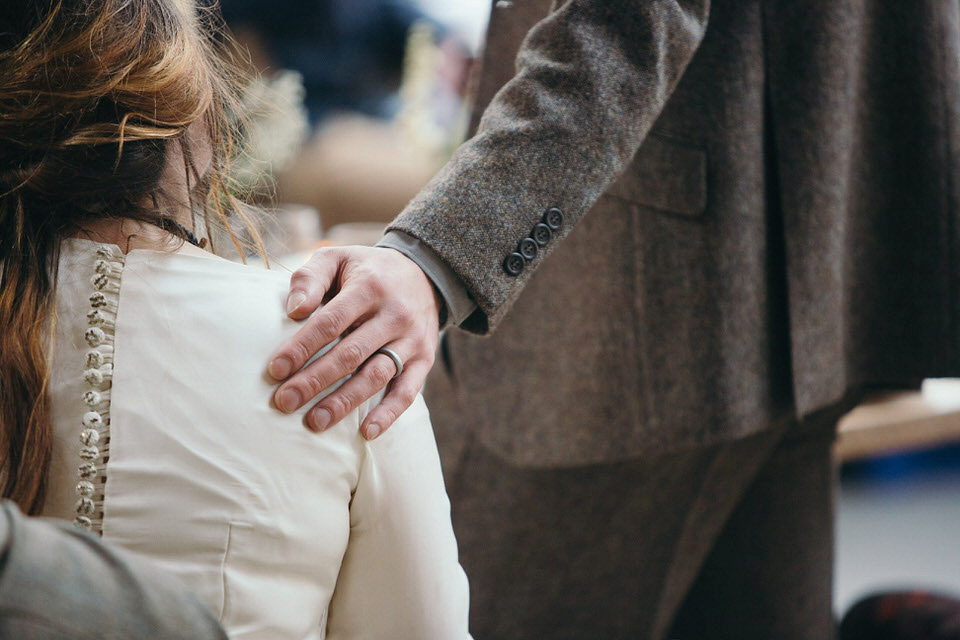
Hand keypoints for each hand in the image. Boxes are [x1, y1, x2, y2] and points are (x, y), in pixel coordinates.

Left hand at [268, 246, 440, 438]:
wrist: (424, 274)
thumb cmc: (367, 270)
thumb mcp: (338, 258)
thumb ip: (310, 277)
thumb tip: (293, 310)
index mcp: (370, 287)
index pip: (331, 322)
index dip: (302, 347)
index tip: (275, 370)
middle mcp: (395, 314)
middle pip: (351, 354)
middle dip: (315, 380)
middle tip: (284, 402)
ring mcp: (412, 340)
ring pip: (377, 375)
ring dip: (345, 401)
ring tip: (315, 422)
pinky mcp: (425, 360)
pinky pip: (408, 392)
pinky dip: (389, 414)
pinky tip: (366, 432)